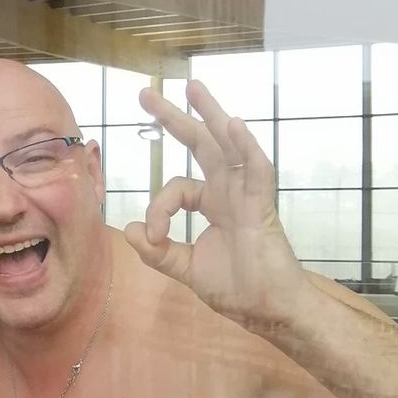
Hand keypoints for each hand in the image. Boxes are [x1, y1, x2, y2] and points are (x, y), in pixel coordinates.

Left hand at [124, 79, 306, 327]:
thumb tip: (131, 230)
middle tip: (146, 93)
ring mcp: (247, 196)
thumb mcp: (186, 268)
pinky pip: (257, 171)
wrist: (267, 311)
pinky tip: (233, 124)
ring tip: (191, 87)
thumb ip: (158, 251)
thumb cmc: (236, 288)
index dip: (158, 208)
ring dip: (210, 114)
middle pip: (201, 145)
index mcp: (212, 204)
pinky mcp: (262, 208)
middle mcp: (229, 192)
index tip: (153, 236)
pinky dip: (247, 147)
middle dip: (175, 118)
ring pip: (229, 146)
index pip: (176, 188)